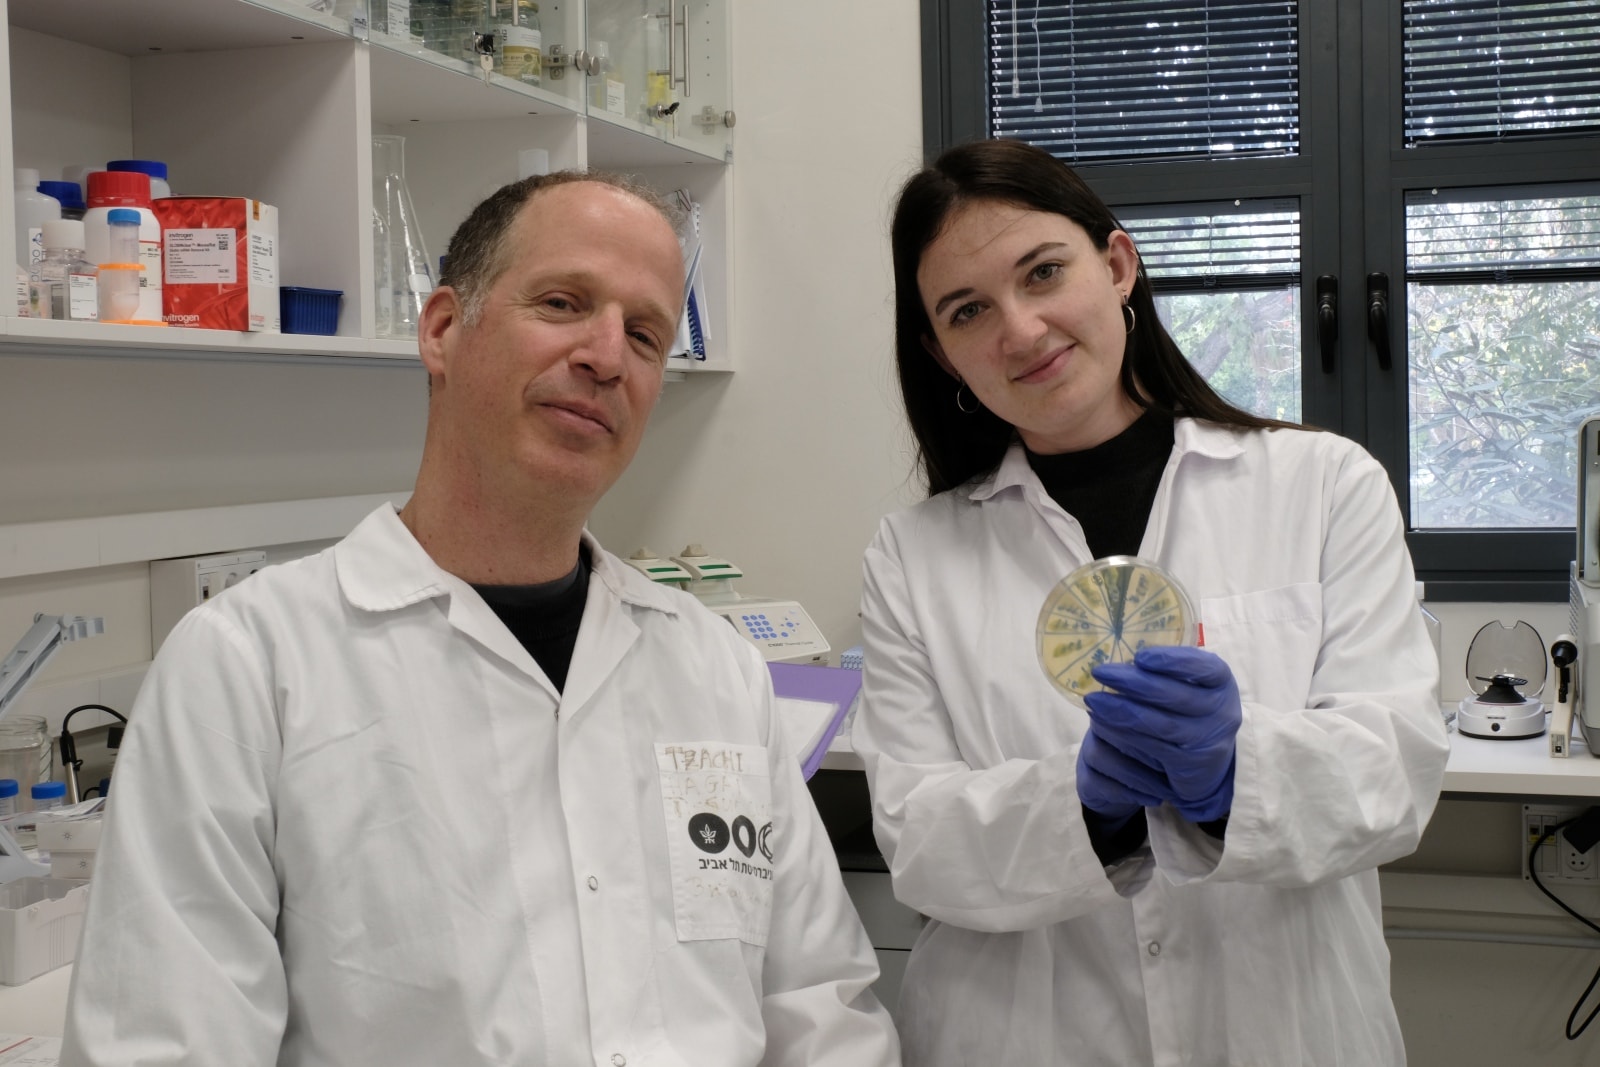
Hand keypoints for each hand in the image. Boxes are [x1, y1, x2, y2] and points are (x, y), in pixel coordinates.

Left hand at [1084, 645, 1242, 822]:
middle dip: (1135, 683)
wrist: (1206, 764)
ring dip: (1123, 710)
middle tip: (1100, 672)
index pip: (1206, 668)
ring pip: (1163, 724)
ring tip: (1093, 699)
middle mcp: (1223, 711)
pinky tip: (1102, 722)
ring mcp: (1209, 740)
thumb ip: (1166, 672)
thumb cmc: (1188, 710)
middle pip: (1177, 696)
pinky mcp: (1191, 764)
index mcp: (1222, 683)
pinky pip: (1154, 746)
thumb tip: (1120, 659)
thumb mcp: (1188, 686)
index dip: (1174, 661)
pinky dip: (1126, 733)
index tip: (1140, 656)